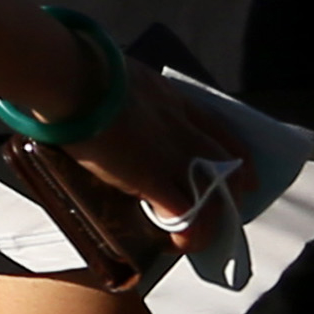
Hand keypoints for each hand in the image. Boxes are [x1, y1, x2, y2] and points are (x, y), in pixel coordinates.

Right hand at [69, 83, 253, 233]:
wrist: (72, 77)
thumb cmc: (80, 70)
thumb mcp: (117, 75)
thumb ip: (122, 93)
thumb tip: (105, 102)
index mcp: (169, 98)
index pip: (215, 125)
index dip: (233, 149)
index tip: (241, 165)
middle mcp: (179, 126)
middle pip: (226, 160)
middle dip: (234, 187)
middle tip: (229, 207)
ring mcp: (169, 152)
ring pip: (214, 191)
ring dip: (213, 217)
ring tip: (202, 236)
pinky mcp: (150, 177)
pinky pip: (184, 213)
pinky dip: (187, 232)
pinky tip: (179, 243)